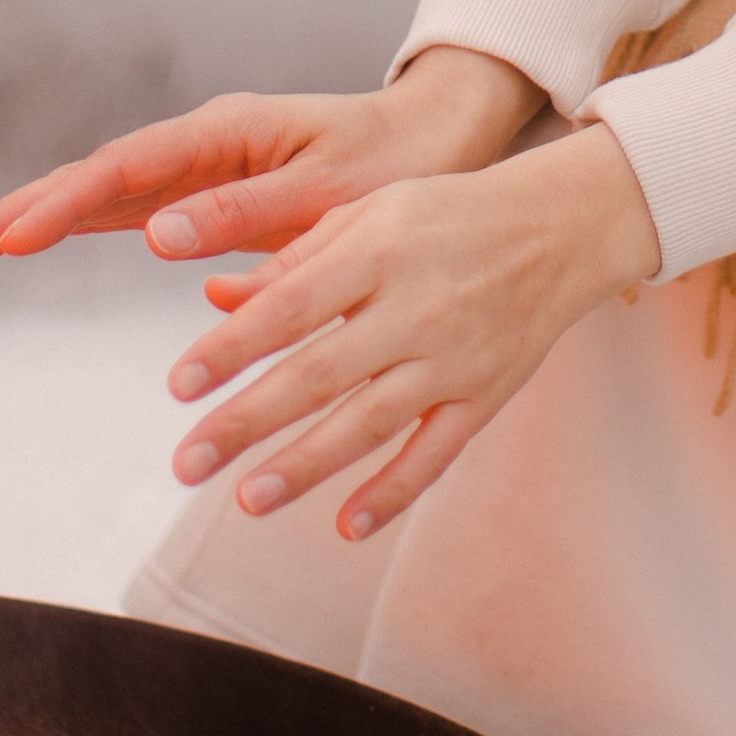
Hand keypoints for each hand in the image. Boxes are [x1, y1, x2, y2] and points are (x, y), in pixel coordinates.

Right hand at [0, 46, 544, 267]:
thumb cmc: (395, 169)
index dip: (60, 208)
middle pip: (92, 178)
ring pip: (102, 193)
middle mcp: (202, 145)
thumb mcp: (330, 197)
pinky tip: (36, 239)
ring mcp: (201, 167)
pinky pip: (132, 209)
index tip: (9, 242)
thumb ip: (246, 217)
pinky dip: (80, 222)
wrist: (440, 144)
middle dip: (19, 211)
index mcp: (227, 134)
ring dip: (36, 217)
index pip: (123, 173)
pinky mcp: (209, 195)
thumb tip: (152, 239)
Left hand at [168, 123, 659, 543]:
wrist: (558, 228)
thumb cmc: (446, 214)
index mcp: (377, 251)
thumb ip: (294, 258)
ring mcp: (451, 358)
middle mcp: (412, 308)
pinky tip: (345, 525)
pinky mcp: (483, 396)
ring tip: (246, 500)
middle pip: (317, 375)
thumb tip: (216, 298)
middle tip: (186, 463)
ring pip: (368, 423)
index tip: (178, 384)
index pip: (288, 308)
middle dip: (246, 422)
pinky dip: (392, 492)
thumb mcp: (370, 210)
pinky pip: (434, 454)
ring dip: (304, 466)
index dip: (231, 349)